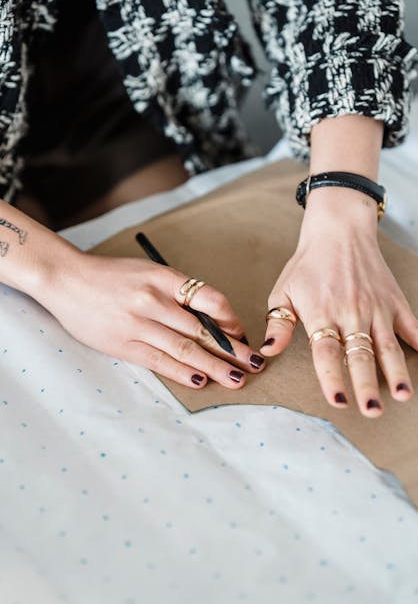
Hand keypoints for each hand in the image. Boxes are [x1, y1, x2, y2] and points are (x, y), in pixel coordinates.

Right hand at [41, 252, 265, 388]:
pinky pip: (159, 361)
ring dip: (215, 366)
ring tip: (237, 379)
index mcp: (165, 278)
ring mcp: (139, 324)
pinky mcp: (124, 344)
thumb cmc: (112, 276)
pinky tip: (200, 380)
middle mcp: (155, 300)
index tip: (241, 334)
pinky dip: (182, 372)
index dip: (231, 320)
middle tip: (255, 364)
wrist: (68, 281)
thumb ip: (176, 293)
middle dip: (233, 350)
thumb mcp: (148, 273)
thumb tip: (209, 322)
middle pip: (203, 330)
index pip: (210, 300)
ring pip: (186, 349)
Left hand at [260, 187, 416, 416]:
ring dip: (396, 372)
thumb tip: (267, 352)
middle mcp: (351, 313)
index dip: (332, 378)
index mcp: (322, 314)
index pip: (327, 353)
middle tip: (371, 411)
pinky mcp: (394, 300)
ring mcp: (376, 307)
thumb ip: (278, 324)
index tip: (338, 401)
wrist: (338, 230)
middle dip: (367, 385)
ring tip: (404, 395)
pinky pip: (410, 325)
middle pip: (360, 355)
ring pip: (388, 345)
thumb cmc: (307, 264)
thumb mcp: (283, 291)